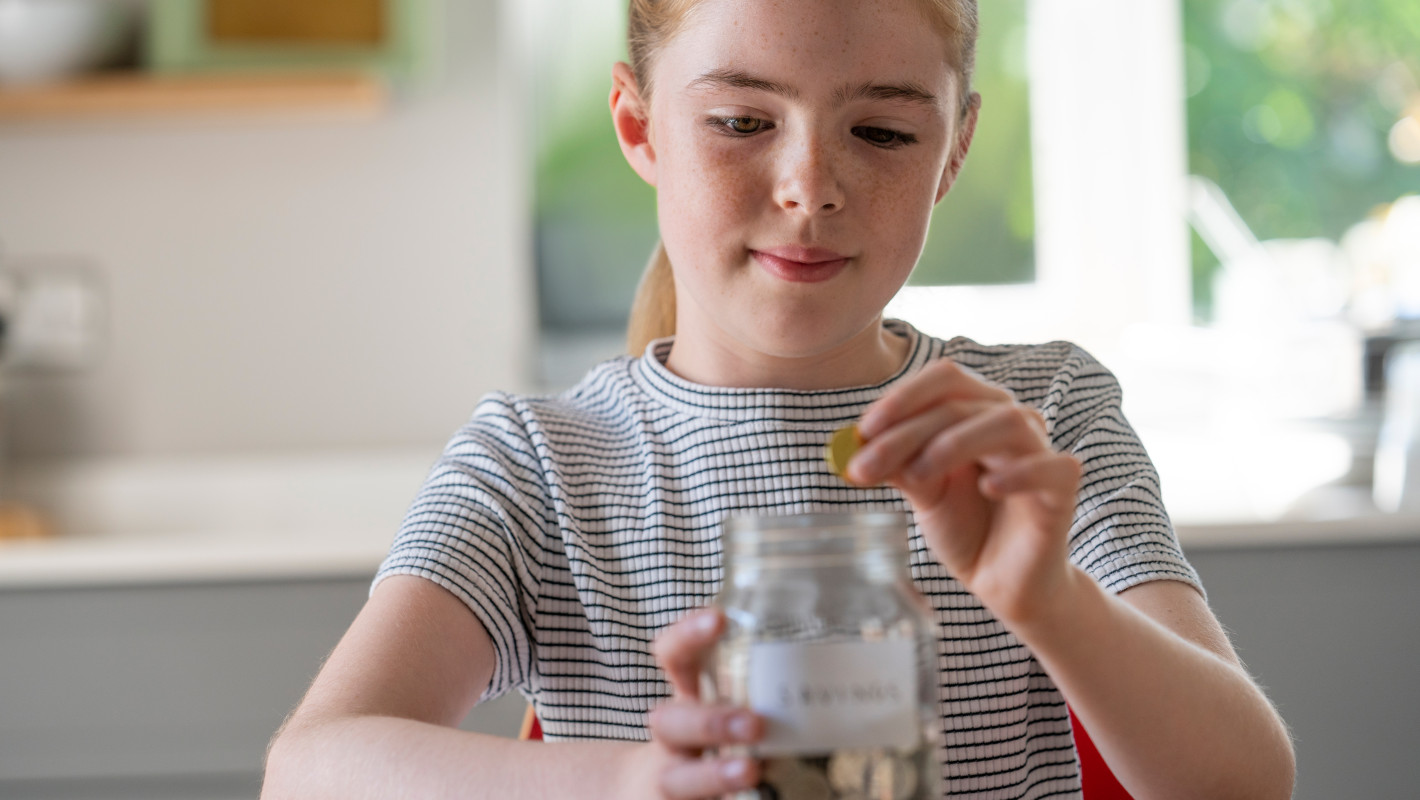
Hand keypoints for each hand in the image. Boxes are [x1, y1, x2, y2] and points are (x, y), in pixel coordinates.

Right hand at [622, 608, 762, 798]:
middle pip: (671, 722)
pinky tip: (752, 796)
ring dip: (714, 774)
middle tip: (755, 723)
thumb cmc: (701, 740)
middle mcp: (671, 737)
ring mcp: (672, 778)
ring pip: (680, 778)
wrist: (646, 792)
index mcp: (684, 698)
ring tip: (750, 770)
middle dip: (711, 721)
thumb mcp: (719, 707)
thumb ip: (760, 693)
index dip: (689, 636)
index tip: (719, 620)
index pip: (674, 656)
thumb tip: (836, 675)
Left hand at [847, 359, 1081, 624]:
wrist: (1002, 581)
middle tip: (865, 466)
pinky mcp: (1063, 486)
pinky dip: (1018, 473)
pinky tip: (988, 489)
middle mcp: (1010, 419)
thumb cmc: (965, 526)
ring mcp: (1040, 450)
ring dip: (954, 444)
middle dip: (906, 432)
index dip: (901, 398)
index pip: (943, 378)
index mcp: (976, 410)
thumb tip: (854, 443)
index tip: (861, 431)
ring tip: (920, 476)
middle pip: (961, 401)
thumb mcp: (922, 492)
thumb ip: (896, 465)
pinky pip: (1050, 466)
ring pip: (1006, 421)